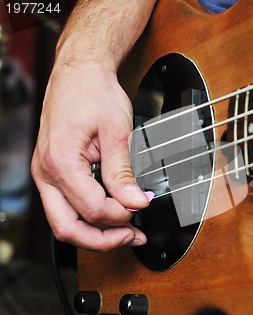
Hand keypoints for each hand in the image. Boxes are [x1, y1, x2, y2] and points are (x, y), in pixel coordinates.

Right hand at [31, 63, 148, 250]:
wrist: (79, 73)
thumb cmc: (94, 94)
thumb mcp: (117, 132)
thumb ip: (124, 173)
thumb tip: (137, 203)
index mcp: (61, 162)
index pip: (92, 209)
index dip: (121, 216)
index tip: (142, 209)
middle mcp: (46, 173)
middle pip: (67, 229)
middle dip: (103, 240)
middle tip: (132, 236)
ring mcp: (46, 175)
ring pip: (64, 223)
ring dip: (95, 233)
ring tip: (126, 231)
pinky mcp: (53, 174)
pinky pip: (66, 208)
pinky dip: (89, 218)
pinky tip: (112, 216)